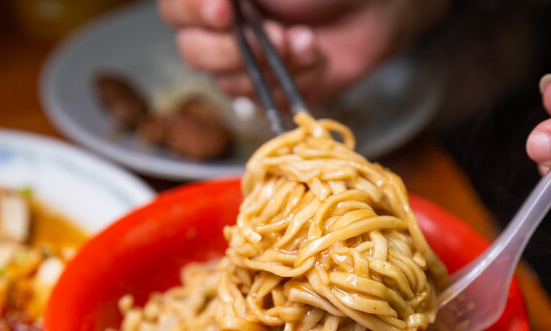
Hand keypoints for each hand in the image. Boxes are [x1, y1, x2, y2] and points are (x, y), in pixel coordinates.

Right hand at [157, 0, 447, 105]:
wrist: (375, 10)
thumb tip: (215, 3)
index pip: (175, 9)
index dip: (193, 11)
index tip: (225, 11)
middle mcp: (219, 27)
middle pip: (192, 51)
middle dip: (237, 49)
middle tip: (277, 35)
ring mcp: (243, 62)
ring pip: (228, 82)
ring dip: (274, 64)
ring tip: (306, 41)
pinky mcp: (270, 90)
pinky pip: (263, 101)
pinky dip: (294, 80)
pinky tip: (315, 56)